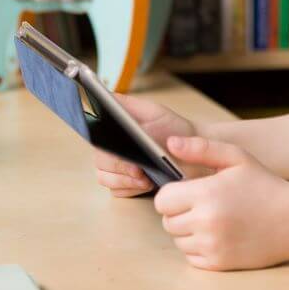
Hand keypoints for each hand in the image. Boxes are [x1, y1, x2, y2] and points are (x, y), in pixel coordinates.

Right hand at [94, 93, 209, 196]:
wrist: (193, 151)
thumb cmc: (172, 129)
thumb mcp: (152, 110)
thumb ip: (127, 105)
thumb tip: (106, 98)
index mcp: (112, 128)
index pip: (95, 136)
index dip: (104, 145)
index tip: (120, 151)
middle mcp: (109, 148)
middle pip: (100, 161)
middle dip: (120, 167)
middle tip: (138, 170)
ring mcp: (115, 168)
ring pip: (105, 178)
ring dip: (125, 180)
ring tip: (146, 179)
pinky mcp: (124, 185)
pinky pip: (118, 191)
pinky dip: (131, 189)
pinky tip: (147, 184)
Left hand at [153, 136, 288, 270]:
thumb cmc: (264, 185)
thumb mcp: (236, 158)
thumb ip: (201, 148)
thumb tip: (170, 142)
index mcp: (206, 194)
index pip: (162, 200)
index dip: (172, 194)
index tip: (187, 191)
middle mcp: (205, 223)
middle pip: (167, 222)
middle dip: (179, 212)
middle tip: (202, 204)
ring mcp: (212, 246)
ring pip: (178, 240)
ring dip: (188, 231)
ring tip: (212, 219)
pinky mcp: (219, 264)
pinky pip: (191, 257)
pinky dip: (198, 247)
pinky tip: (218, 234)